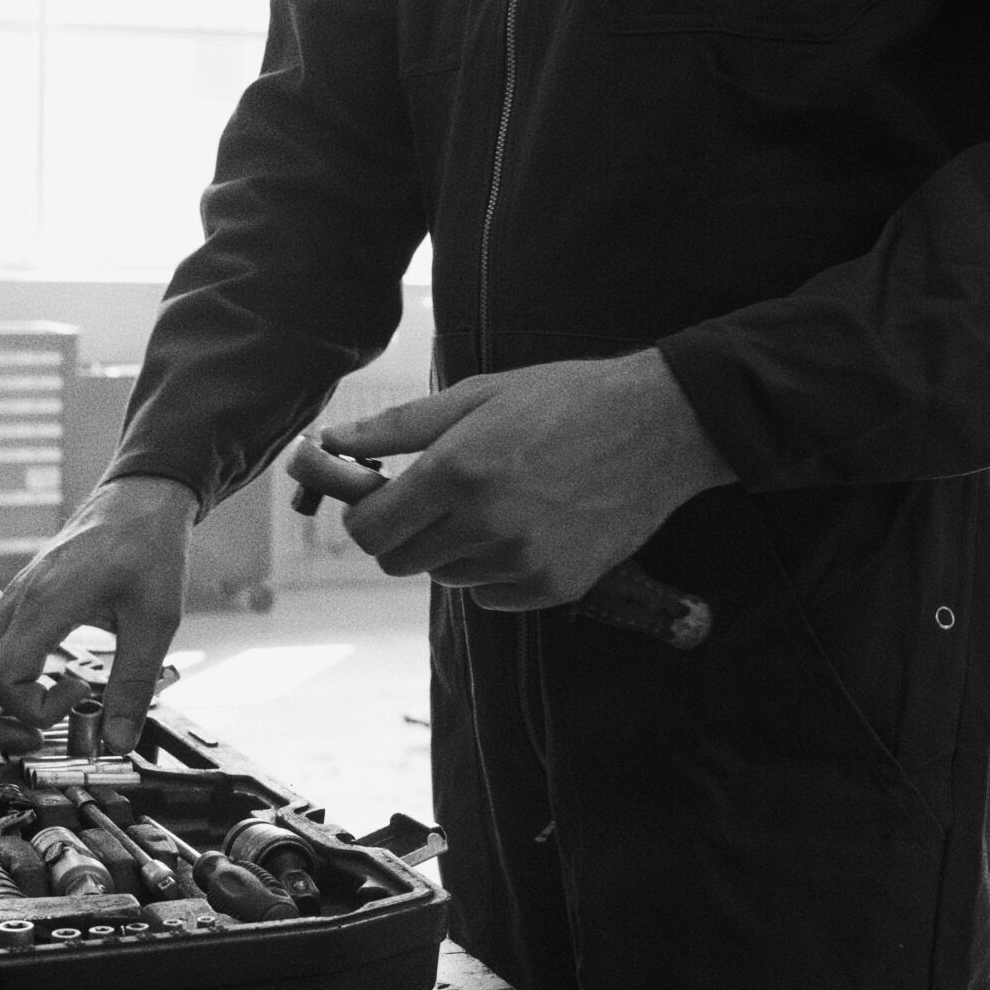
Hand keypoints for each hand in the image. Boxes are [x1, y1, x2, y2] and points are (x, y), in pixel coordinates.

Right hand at [0, 475, 195, 753]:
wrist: (139, 499)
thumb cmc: (147, 546)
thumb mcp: (156, 619)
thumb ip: (133, 683)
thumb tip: (118, 741)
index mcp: (43, 603)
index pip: (1, 679)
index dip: (35, 708)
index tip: (79, 696)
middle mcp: (15, 604)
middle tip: (31, 740)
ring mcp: (10, 604)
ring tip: (29, 724)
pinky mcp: (17, 605)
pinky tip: (41, 688)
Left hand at [324, 351, 734, 610]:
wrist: (659, 427)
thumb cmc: (563, 399)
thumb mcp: (476, 395)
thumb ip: (395, 428)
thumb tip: (330, 442)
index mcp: (457, 471)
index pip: (369, 528)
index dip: (361, 514)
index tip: (375, 495)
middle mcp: (486, 524)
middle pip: (399, 561)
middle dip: (401, 531)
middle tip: (429, 496)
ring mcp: (523, 562)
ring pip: (444, 576)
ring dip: (449, 547)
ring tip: (491, 500)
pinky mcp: (555, 587)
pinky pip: (489, 594)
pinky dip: (490, 570)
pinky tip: (523, 526)